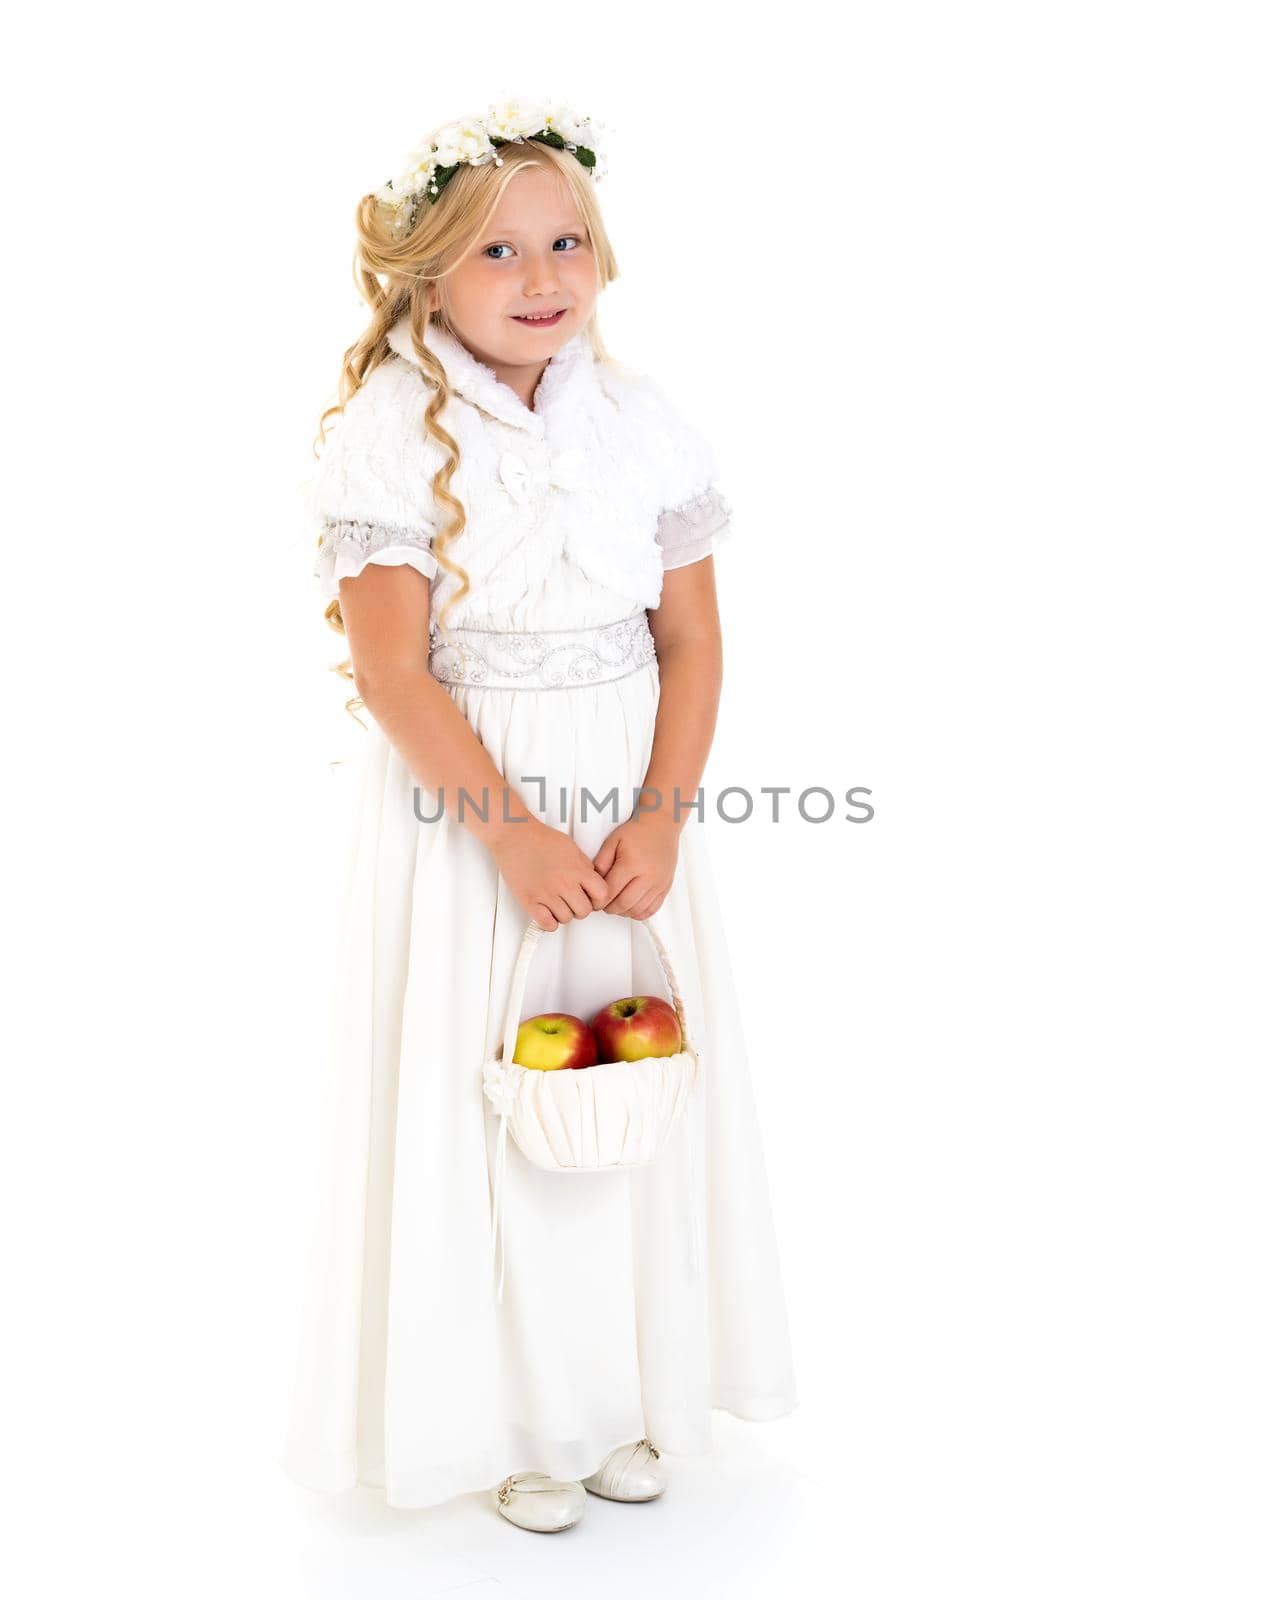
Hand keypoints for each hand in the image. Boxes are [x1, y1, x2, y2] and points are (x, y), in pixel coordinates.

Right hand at [489, 816, 612, 931]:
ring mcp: (547, 893)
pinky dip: (549, 922)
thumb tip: (591, 879)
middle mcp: (564, 883)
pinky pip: (547, 924)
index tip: (593, 899)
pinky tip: (547, 913)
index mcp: (577, 869)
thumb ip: (584, 865)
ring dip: (564, 914)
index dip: (599, 899)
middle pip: (584, 911)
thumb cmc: (539, 839)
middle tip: (574, 902)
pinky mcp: (530, 900)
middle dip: (580, 908)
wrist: (514, 836)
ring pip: (566, 919)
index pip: (601, 894)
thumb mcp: (571, 847)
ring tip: (558, 904)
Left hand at [592, 813, 680, 919]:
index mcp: (631, 864)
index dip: (599, 901)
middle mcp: (647, 876)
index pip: (611, 892)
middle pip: (624, 904)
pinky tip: (631, 906)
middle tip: (603, 905)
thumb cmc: (637, 831)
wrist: (661, 825)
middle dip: (609, 908)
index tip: (594, 901)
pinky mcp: (665, 887)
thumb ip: (601, 862)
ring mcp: (658, 883)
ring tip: (616, 904)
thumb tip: (593, 883)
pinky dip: (639, 912)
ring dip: (623, 911)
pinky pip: (652, 909)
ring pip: (638, 910)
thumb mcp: (612, 841)